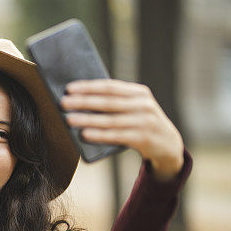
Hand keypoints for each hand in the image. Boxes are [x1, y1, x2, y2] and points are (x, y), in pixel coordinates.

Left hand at [61, 79, 183, 179]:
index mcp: (139, 93)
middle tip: (63, 103)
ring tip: (69, 119)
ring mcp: (145, 121)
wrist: (167, 144)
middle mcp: (143, 104)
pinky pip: (116, 136)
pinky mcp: (143, 138)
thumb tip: (80, 100)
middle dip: (84, 102)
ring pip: (110, 120)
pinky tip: (84, 134)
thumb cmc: (140, 123)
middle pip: (108, 102)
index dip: (89, 87)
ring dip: (87, 119)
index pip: (110, 87)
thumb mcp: (133, 108)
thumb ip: (115, 102)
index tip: (69, 88)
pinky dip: (99, 135)